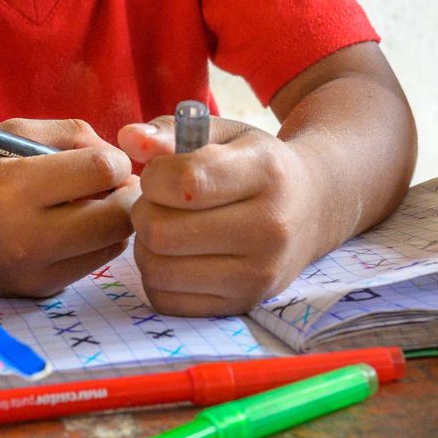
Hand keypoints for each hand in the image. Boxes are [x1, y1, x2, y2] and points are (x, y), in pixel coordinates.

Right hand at [0, 119, 136, 298]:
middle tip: (107, 181)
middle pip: (118, 219)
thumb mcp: (6, 132)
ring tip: (84, 202)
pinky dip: (89, 244)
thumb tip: (119, 155)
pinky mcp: (35, 292)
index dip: (115, 159)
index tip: (101, 157)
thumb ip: (69, 136)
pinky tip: (64, 227)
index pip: (103, 172)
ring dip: (111, 221)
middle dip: (123, 194)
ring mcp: (32, 272)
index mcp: (13, 190)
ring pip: (111, 246)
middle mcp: (26, 238)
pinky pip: (87, 265)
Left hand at [120, 114, 321, 316]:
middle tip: (158, 202)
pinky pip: (165, 299)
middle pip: (162, 231)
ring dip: (146, 246)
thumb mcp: (223, 134)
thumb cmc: (255, 165)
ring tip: (165, 225)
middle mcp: (270, 229)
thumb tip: (126, 139)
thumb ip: (172, 131)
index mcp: (267, 174)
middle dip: (144, 211)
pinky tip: (175, 255)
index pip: (185, 182)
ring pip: (158, 269)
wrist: (311, 208)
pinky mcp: (242, 305)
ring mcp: (258, 275)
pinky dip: (157, 277)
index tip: (161, 173)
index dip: (154, 175)